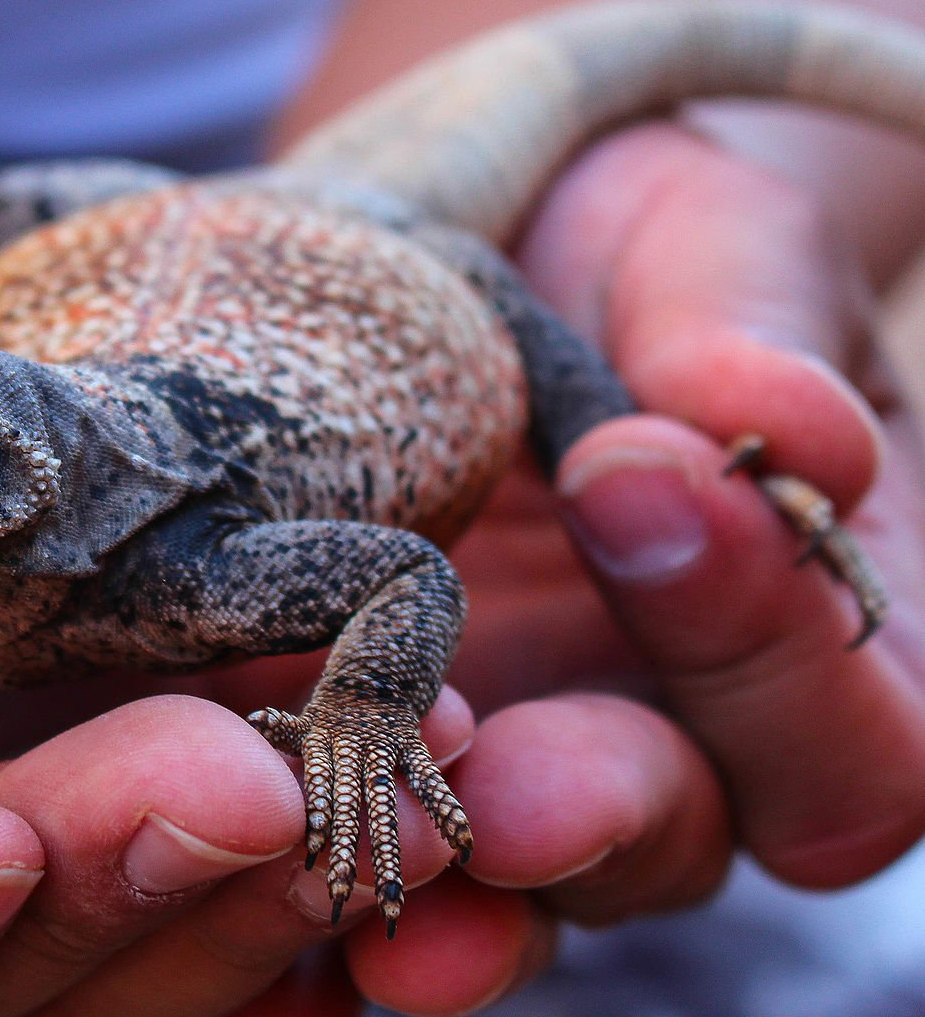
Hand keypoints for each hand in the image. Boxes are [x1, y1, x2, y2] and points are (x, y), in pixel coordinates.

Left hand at [336, 123, 924, 1014]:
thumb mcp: (700, 244)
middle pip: (681, 832)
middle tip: (516, 791)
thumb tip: (802, 433)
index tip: (644, 483)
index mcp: (794, 625)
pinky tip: (262, 835)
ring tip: (377, 839)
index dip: (779, 659)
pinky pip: (364, 832)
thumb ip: (751, 326)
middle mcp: (670, 720)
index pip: (857, 731)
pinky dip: (322, 850)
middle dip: (602, 806)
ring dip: (450, 874)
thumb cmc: (627, 247)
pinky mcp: (380, 738)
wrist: (480, 252)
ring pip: (516, 875)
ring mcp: (520, 744)